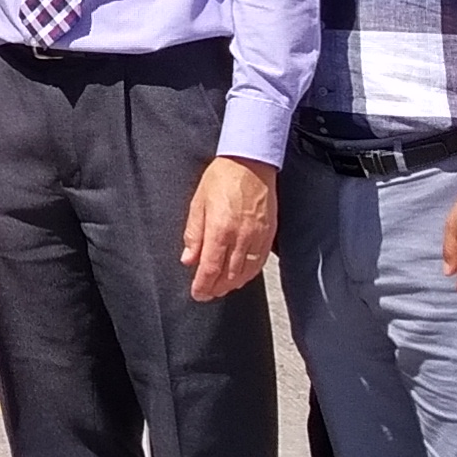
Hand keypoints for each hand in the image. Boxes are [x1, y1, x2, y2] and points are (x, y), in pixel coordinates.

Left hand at [179, 154, 279, 302]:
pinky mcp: (269, 233)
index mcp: (220, 230)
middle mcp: (241, 237)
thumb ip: (193, 234)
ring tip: (222, 288)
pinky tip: (242, 276)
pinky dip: (249, 274)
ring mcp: (257, 237)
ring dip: (233, 284)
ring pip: (246, 272)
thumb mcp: (198, 203)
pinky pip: (260, 262)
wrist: (250, 162)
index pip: (210, 268)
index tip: (197, 294)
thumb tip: (188, 259)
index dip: (203, 285)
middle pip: (229, 275)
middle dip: (217, 289)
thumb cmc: (222, 178)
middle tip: (207, 294)